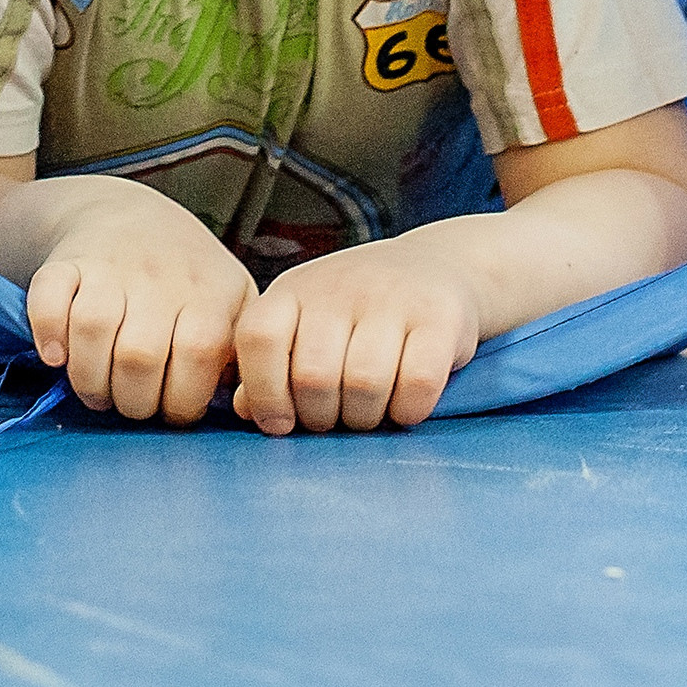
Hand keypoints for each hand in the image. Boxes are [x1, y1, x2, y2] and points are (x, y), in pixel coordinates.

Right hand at [27, 189, 255, 424]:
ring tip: (95, 389)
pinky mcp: (67, 262)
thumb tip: (242, 407)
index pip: (198, 357)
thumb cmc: (189, 278)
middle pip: (139, 355)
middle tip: (127, 402)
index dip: (179, 401)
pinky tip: (55, 356)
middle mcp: (161, 277)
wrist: (129, 215)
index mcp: (211, 293)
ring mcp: (112, 266)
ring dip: (88, 378)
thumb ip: (241, 353)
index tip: (168, 408)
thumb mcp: (233, 302)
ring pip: (93, 329)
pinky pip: (47, 298)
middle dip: (130, 401)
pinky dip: (47, 332)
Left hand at [232, 239, 481, 434]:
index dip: (264, 391)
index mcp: (294, 290)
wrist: (435, 265)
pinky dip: (408, 410)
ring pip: (365, 383)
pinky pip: (418, 383)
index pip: (259, 337)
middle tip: (335, 417)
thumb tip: (246, 410)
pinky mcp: (440, 315)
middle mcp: (339, 286)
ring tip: (368, 412)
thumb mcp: (305, 325)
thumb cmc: (355, 313)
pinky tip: (405, 405)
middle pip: (314, 375)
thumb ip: (271, 366)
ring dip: (365, 417)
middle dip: (321, 418)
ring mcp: (392, 296)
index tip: (281, 422)